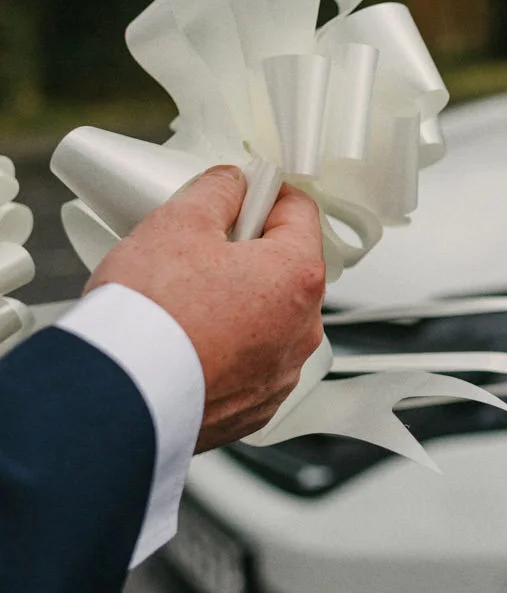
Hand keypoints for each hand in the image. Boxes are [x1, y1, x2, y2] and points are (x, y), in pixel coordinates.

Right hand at [86, 166, 325, 451]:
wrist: (117, 398)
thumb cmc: (151, 316)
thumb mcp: (177, 224)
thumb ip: (216, 192)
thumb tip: (233, 184)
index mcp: (298, 275)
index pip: (301, 212)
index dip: (267, 195)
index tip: (242, 195)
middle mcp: (303, 328)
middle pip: (287, 268)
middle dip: (250, 253)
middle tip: (200, 251)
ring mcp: (281, 373)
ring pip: (269, 319)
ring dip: (240, 304)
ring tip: (187, 303)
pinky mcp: (255, 408)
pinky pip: (250, 364)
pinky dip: (227, 350)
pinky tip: (189, 343)